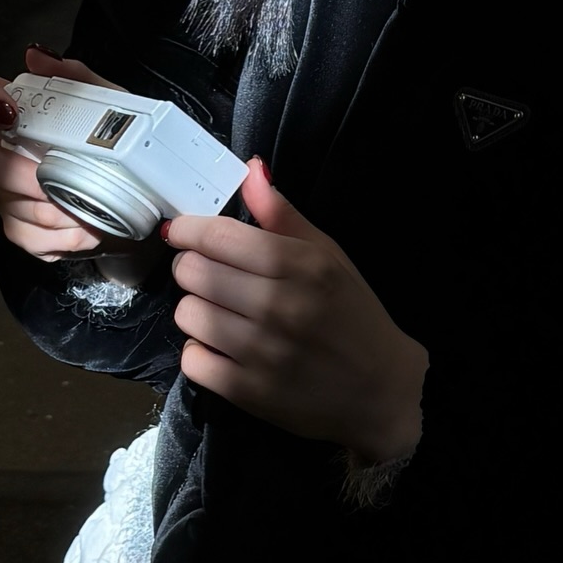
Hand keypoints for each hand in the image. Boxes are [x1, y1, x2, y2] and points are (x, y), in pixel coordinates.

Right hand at [0, 46, 124, 260]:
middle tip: (54, 180)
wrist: (145, 206)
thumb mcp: (116, 108)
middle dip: (18, 175)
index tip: (8, 113)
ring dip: (52, 210)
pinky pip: (23, 236)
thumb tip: (36, 55)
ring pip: (5, 204)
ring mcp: (9, 193)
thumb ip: (79, 79)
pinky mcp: (22, 230)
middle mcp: (7, 151)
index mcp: (24, 114)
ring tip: (88, 208)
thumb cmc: (123, 148)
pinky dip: (59, 236)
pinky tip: (83, 228)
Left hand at [164, 160, 427, 465]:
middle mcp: (279, 306)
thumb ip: (283, 215)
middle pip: (194, 272)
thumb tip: (251, 169)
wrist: (380, 389)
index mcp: (300, 265)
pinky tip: (220, 346)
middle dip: (192, 266)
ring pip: (188, 314)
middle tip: (209, 272)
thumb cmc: (352, 313)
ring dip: (194, 308)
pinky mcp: (248, 393)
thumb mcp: (328, 255)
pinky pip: (192, 361)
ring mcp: (261, 353)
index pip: (219, 237)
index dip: (189, 229)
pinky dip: (198, 351)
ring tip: (217, 310)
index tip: (181, 230)